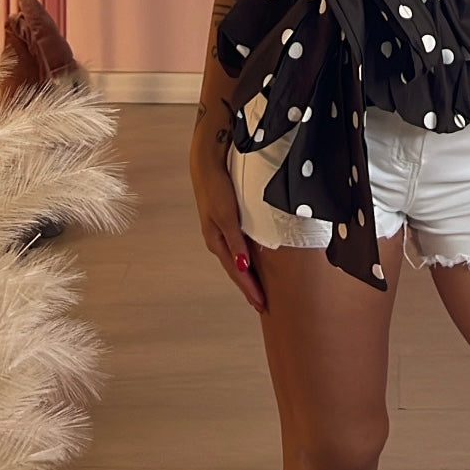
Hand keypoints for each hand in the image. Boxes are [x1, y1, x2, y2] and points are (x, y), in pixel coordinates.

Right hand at [190, 151, 267, 313]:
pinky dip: (246, 260)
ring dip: (247, 276)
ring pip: (237, 260)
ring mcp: (221, 232)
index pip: (237, 272)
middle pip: (236, 270)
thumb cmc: (217, 188)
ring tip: (258, 289)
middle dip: (248, 288)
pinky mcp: (227, 222)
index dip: (249, 289)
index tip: (261, 304)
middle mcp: (218, 240)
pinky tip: (251, 262)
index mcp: (217, 242)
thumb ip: (236, 241)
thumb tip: (243, 267)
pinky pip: (238, 247)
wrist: (207, 165)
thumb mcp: (227, 216)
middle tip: (262, 305)